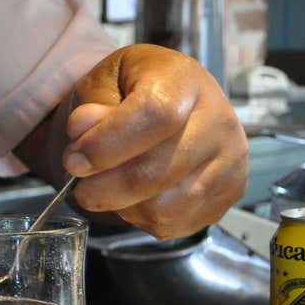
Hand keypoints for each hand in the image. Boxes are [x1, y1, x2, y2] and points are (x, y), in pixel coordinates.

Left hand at [62, 45, 247, 238]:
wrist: (166, 104)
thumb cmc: (130, 91)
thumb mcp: (102, 83)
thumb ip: (91, 106)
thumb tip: (81, 127)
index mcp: (184, 81)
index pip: (155, 115)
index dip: (107, 144)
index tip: (74, 160)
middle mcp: (218, 120)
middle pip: (157, 171)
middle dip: (104, 187)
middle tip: (79, 184)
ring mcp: (230, 160)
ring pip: (164, 207)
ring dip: (121, 206)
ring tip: (107, 188)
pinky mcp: (230, 193)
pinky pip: (175, 223)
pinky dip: (142, 218)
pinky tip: (133, 197)